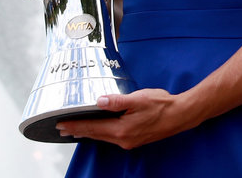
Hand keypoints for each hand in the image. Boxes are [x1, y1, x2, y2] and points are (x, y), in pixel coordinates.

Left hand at [56, 89, 195, 149]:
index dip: (75, 126)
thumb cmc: (161, 105)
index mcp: (121, 130)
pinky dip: (101, 132)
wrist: (180, 115)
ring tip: (76, 129)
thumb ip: (117, 101)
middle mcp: (123, 139)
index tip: (60, 124)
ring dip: (89, 132)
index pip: (92, 128)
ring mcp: (129, 141)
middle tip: (62, 128)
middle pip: (95, 135)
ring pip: (103, 137)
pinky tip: (99, 129)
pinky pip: (112, 136)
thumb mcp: (138, 99)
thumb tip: (99, 101)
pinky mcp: (134, 139)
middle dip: (78, 131)